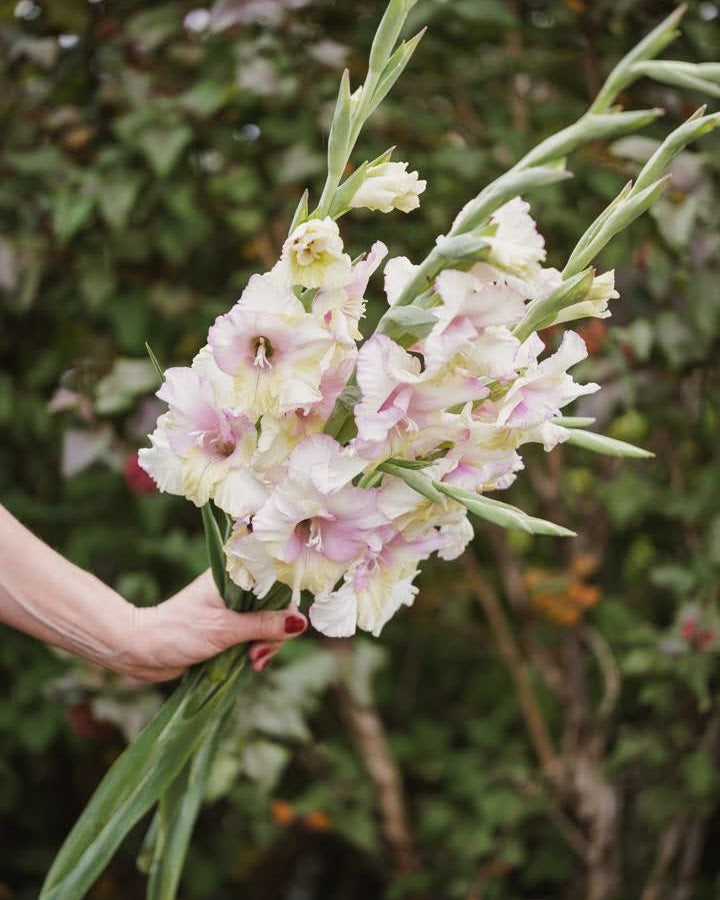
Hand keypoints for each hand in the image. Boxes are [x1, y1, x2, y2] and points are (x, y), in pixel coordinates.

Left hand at [119, 571, 306, 681]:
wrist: (141, 651)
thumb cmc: (177, 632)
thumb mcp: (225, 630)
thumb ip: (263, 626)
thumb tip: (300, 623)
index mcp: (232, 576)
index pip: (275, 580)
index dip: (286, 603)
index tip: (284, 628)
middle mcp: (234, 588)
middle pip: (274, 606)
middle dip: (274, 632)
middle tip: (259, 654)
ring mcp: (231, 609)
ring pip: (266, 624)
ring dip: (265, 645)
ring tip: (253, 662)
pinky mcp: (226, 628)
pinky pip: (253, 636)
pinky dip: (255, 649)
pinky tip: (251, 663)